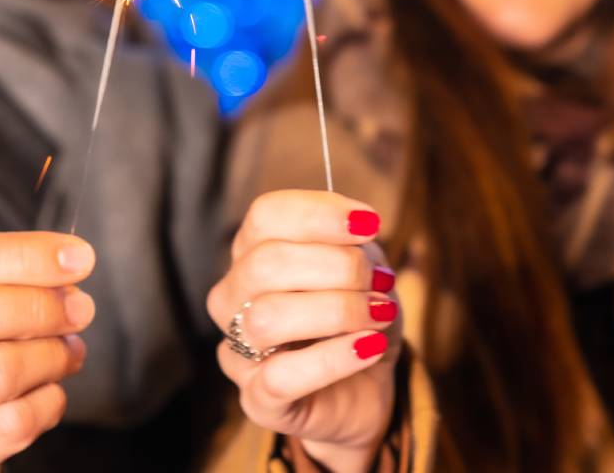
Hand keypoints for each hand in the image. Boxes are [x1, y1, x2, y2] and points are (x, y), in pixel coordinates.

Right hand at [0, 231, 95, 472]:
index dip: (28, 253)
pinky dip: (50, 401)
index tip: (80, 257)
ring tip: (68, 352)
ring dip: (53, 356)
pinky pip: (16, 421)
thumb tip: (70, 263)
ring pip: (0, 372)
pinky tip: (47, 392)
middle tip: (80, 309)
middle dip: (42, 306)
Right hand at [207, 191, 398, 472]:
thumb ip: (355, 246)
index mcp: (252, 254)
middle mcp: (232, 299)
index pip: (265, 216)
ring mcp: (238, 351)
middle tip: (380, 280)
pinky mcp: (257, 400)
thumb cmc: (357, 320)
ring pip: (267, 318)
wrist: (366, 388)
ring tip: (380, 314)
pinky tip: (371, 347)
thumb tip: (358, 229)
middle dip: (337, 266)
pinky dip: (335, 357)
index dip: (320, 213)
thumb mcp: (364, 271)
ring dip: (339, 311)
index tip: (371, 222)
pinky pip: (281, 376)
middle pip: (265, 263)